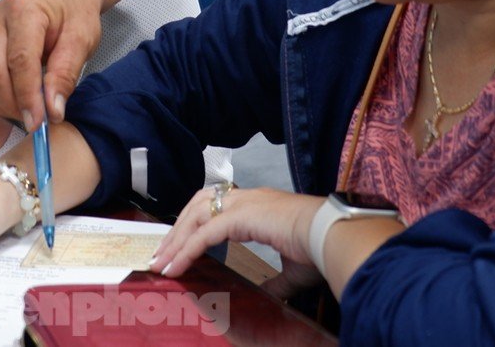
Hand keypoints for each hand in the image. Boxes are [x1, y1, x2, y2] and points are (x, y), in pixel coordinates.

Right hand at [0, 0, 103, 129]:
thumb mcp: (82, 40)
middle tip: (37, 121)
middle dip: (13, 105)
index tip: (40, 123)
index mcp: (24, 9)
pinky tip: (13, 101)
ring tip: (27, 111)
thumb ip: (66, 74)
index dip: (28, 96)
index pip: (19, 60)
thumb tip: (52, 111)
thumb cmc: (75, 15)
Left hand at [149, 185, 322, 279]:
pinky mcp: (242, 216)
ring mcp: (245, 204)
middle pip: (199, 204)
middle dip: (178, 229)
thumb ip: (277, 281)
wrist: (333, 235)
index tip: (180, 247)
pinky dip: (187, 249)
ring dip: (176, 239)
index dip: (195, 224)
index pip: (217, 206)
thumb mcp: (293, 270)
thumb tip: (269, 295)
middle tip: (162, 255)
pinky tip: (176, 266)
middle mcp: (249, 198)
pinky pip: (204, 233)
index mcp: (259, 205)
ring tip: (162, 262)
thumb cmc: (320, 248)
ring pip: (196, 215)